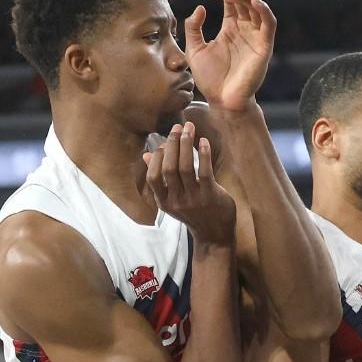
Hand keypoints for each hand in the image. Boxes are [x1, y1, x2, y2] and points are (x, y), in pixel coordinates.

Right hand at [143, 122, 235, 244]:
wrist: (215, 235)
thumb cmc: (194, 213)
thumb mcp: (173, 199)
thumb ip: (160, 179)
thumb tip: (146, 155)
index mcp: (164, 201)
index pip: (153, 176)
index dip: (158, 156)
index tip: (166, 141)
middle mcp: (176, 201)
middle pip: (169, 168)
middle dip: (172, 144)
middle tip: (178, 126)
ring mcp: (194, 199)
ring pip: (185, 167)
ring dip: (186, 144)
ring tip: (190, 128)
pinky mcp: (210, 196)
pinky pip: (205, 172)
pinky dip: (203, 154)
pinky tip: (204, 141)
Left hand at [185, 0, 274, 111]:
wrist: (222, 101)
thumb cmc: (209, 79)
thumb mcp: (194, 50)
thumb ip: (193, 28)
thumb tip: (201, 7)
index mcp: (230, 29)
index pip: (230, 2)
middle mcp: (245, 30)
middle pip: (243, 0)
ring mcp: (255, 37)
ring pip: (256, 8)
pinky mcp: (264, 46)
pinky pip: (269, 23)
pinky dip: (263, 10)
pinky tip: (252, 1)